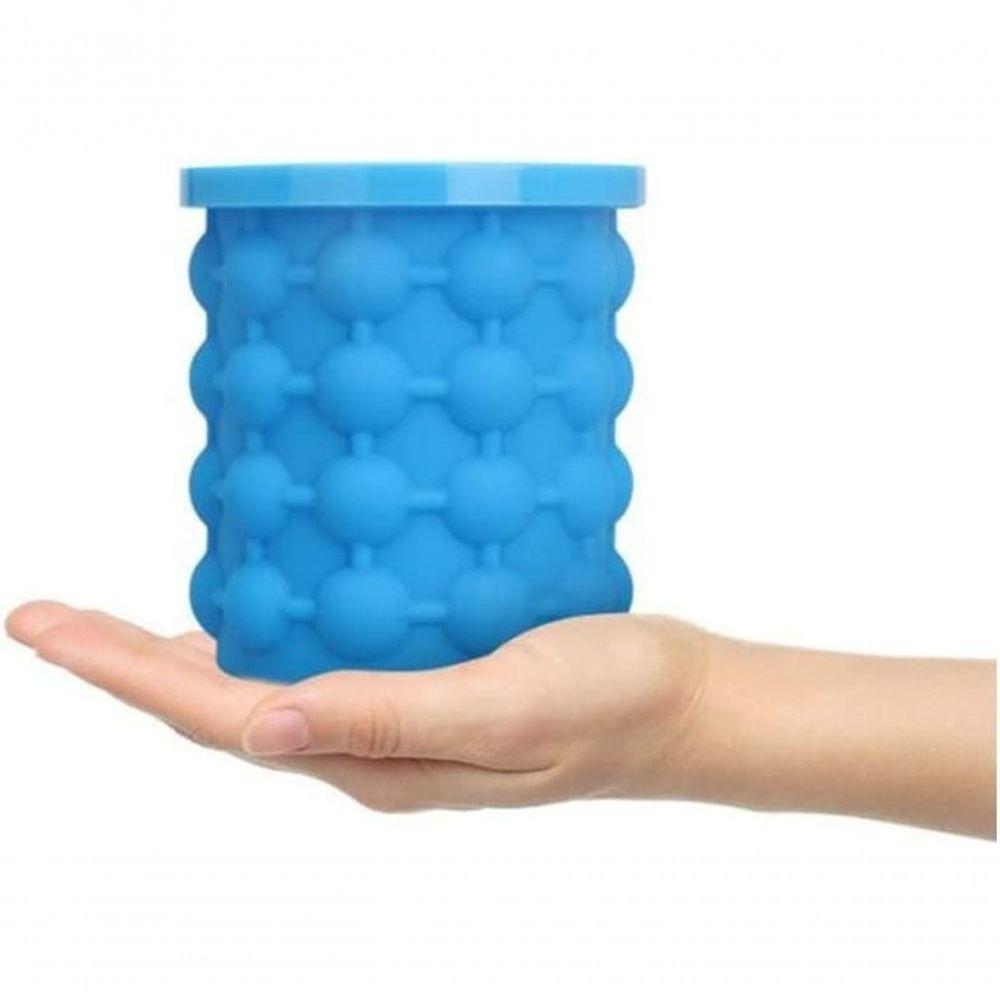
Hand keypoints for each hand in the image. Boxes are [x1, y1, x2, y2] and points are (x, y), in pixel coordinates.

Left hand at [5, 602, 707, 811]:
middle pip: (222, 704)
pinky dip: (278, 618)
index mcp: (374, 760)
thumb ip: (388, 718)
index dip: (124, 673)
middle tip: (55, 616)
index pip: (220, 718)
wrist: (675, 702)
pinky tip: (276, 578)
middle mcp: (369, 742)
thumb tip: (257, 725)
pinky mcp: (426, 675)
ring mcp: (396, 711)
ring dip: (189, 650)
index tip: (41, 625)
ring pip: (267, 678)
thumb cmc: (605, 704)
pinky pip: (327, 650)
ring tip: (129, 614)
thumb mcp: (502, 708)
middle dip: (130, 664)